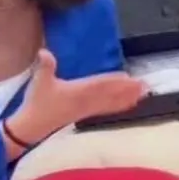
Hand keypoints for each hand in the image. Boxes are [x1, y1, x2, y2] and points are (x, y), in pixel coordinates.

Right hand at [8, 49, 147, 142]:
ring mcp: (87, 109)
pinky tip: (129, 104)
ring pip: (112, 102)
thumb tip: (44, 52)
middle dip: (128, 90)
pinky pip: (107, 110)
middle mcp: (86, 102)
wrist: (32, 127)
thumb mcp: (39, 81)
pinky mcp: (86, 115)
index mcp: (78, 92)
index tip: (130, 78)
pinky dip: (119, 106)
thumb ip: (44, 66)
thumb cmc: (37, 103)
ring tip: (143, 94)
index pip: (100, 84)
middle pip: (111, 94)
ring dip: (127, 98)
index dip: (115, 81)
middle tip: (145, 86)